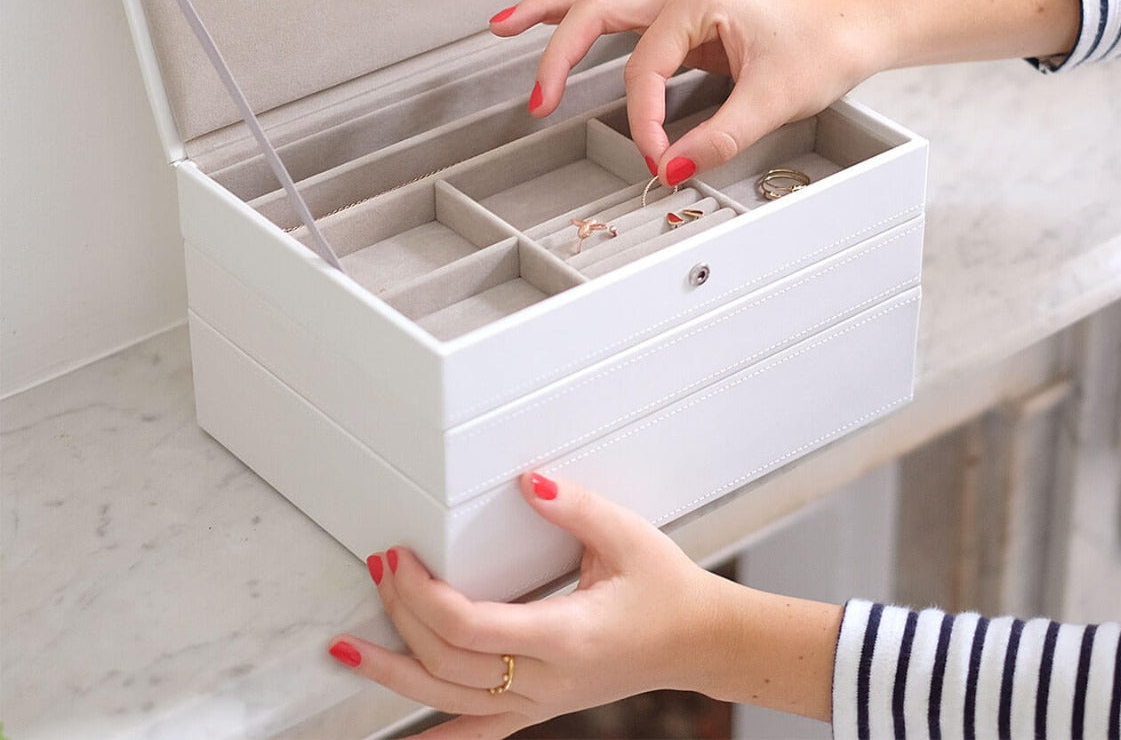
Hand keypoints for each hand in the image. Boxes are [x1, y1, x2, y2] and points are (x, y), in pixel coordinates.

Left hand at [327, 472, 730, 738]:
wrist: (695, 640)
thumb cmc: (664, 589)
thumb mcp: (626, 536)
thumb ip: (574, 507)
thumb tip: (527, 483)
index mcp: (566, 634)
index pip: (472, 627)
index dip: (424, 595)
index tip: (400, 558)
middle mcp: (546, 678)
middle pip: (449, 662)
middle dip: (402, 615)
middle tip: (379, 568)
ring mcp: (540, 701)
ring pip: (451, 701)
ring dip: (395, 671)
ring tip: (348, 648)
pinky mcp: (539, 706)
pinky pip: (478, 733)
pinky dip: (435, 738)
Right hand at [490, 0, 882, 179]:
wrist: (856, 26)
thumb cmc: (825, 44)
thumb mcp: (776, 98)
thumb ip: (721, 137)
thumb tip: (674, 167)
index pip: (644, 68)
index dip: (644, 121)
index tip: (657, 158)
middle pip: (594, 8)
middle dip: (557, 52)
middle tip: (535, 98)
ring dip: (551, 10)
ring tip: (505, 24)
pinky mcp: (682, 14)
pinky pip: (618, 8)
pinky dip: (582, 15)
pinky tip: (560, 25)